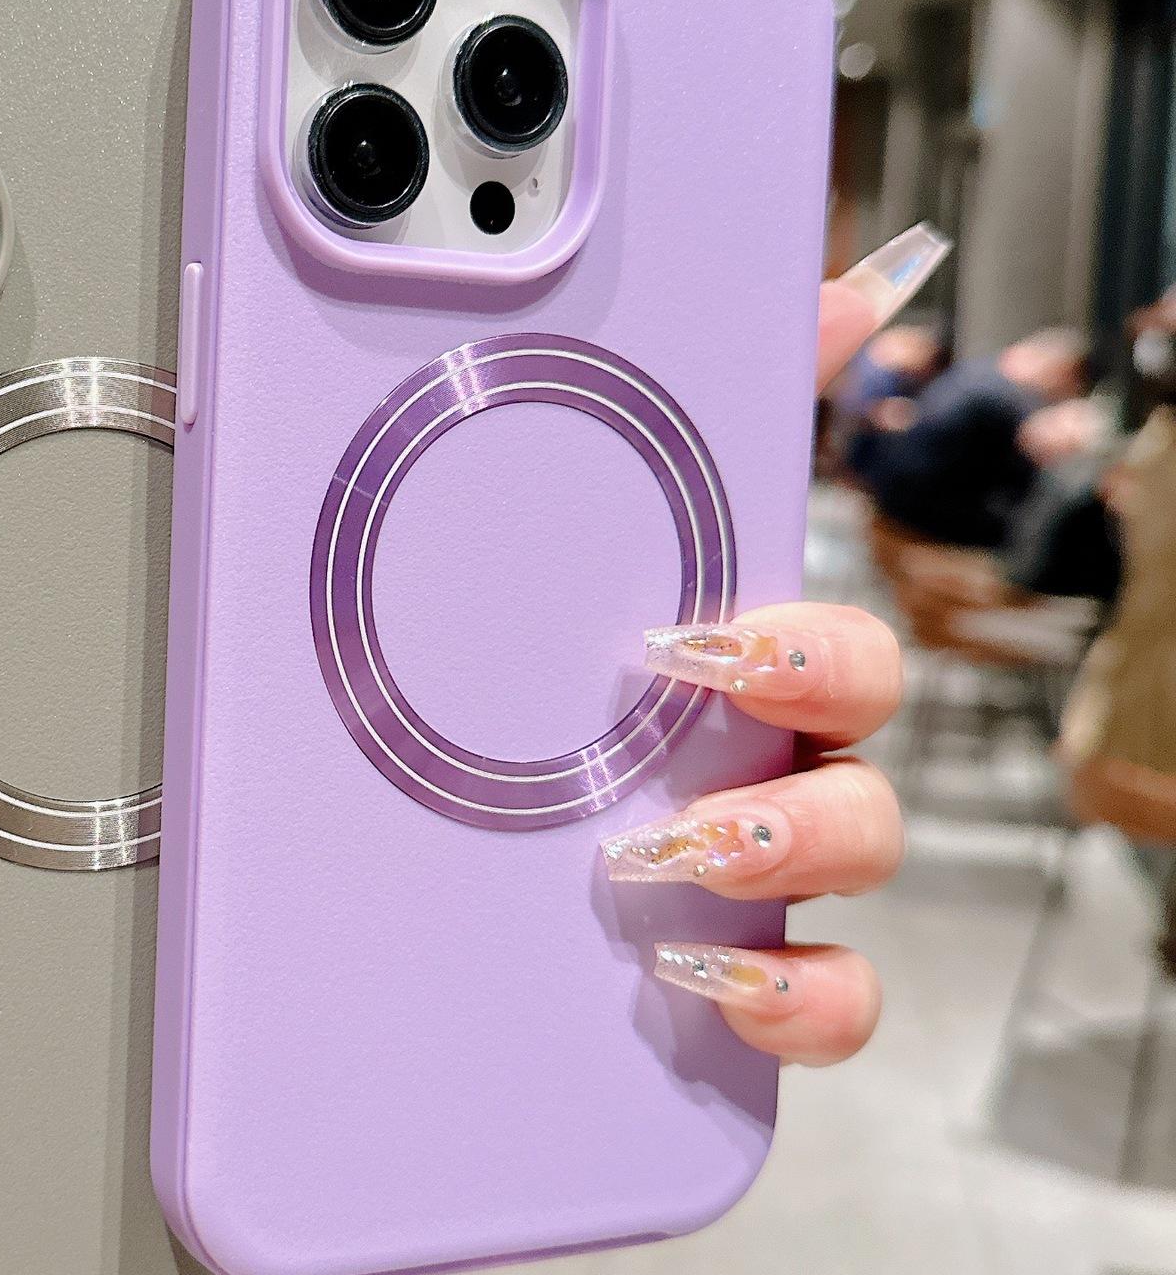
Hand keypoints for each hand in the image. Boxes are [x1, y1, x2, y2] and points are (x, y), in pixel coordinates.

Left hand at [601, 224, 948, 1065]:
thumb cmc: (521, 666)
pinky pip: (833, 999)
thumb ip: (698, 408)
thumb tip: (846, 274)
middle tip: (677, 701)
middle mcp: (762, 748)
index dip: (802, 638)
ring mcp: (759, 860)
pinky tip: (709, 973)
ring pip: (862, 847)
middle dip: (801, 704)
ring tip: (671, 848)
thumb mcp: (576, 538)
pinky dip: (801, 998)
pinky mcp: (740, 963)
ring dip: (791, 844)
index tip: (708, 641)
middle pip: (862, 723)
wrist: (411, 811)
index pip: (823, 632)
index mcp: (726, 656)